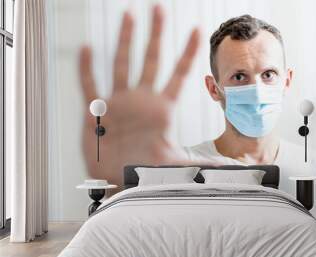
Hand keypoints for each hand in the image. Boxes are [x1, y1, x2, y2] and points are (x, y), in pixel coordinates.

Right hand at [80, 5, 199, 184]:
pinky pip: (91, 86)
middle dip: (156, 34)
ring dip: (125, 41)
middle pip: (151, 60)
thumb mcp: (175, 164)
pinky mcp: (98, 112)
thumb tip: (227, 167)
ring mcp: (120, 103)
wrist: (118, 180)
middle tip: (159, 9)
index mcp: (162, 109)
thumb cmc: (145, 169)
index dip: (188, 53)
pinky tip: (88, 50)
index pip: (179, 75)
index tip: (197, 31)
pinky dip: (88, 69)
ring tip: (129, 17)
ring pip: (123, 64)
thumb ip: (199, 162)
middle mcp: (142, 100)